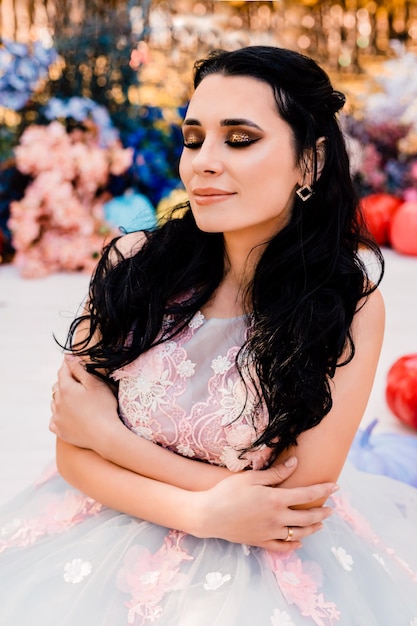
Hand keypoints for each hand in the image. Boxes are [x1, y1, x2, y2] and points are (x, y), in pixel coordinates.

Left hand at [49, 354, 118, 450]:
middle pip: (57, 387)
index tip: (74, 362)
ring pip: (54, 403)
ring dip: (61, 399)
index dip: (69, 365)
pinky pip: (54, 419)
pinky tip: (69, 415)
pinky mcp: (59, 430)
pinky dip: (59, 415)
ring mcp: (56, 417)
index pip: (63, 371)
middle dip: (65, 382)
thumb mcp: (95, 384)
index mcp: (65, 388)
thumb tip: (67, 357)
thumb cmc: (104, 407)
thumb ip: (79, 369)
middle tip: (78, 383)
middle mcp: (57, 402)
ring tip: (75, 400)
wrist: (105, 435)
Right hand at [195, 458, 335, 551]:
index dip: (322, 490)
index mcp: (275, 499)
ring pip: (299, 534)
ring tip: (320, 524)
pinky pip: (282, 547)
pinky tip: (299, 543)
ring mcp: (269, 532)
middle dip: (322, 512)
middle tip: (331, 508)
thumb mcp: (251, 477)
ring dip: (313, 529)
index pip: (306, 494)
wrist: (208, 515)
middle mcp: (276, 518)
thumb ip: (275, 473)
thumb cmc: (227, 491)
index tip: (335, 487)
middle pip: (307, 517)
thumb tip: (294, 464)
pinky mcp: (260, 542)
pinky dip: (293, 546)